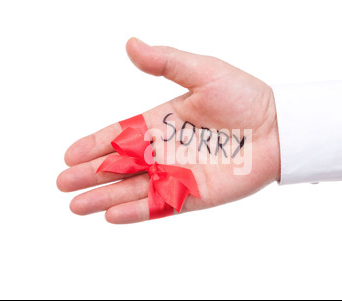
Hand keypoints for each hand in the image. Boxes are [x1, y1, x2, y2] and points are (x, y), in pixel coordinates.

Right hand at [57, 38, 279, 223]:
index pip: (120, 134)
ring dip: (104, 197)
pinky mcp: (194, 195)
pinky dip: (136, 211)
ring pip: (133, 189)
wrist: (279, 127)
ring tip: (75, 206)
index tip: (69, 154)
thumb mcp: (203, 71)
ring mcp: (178, 174)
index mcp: (163, 120)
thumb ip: (166, 61)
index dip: (94, 143)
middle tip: (62, 184)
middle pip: (120, 165)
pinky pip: (160, 205)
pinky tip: (110, 216)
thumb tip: (130, 44)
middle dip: (91, 174)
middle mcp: (166, 150)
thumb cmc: (245, 97)